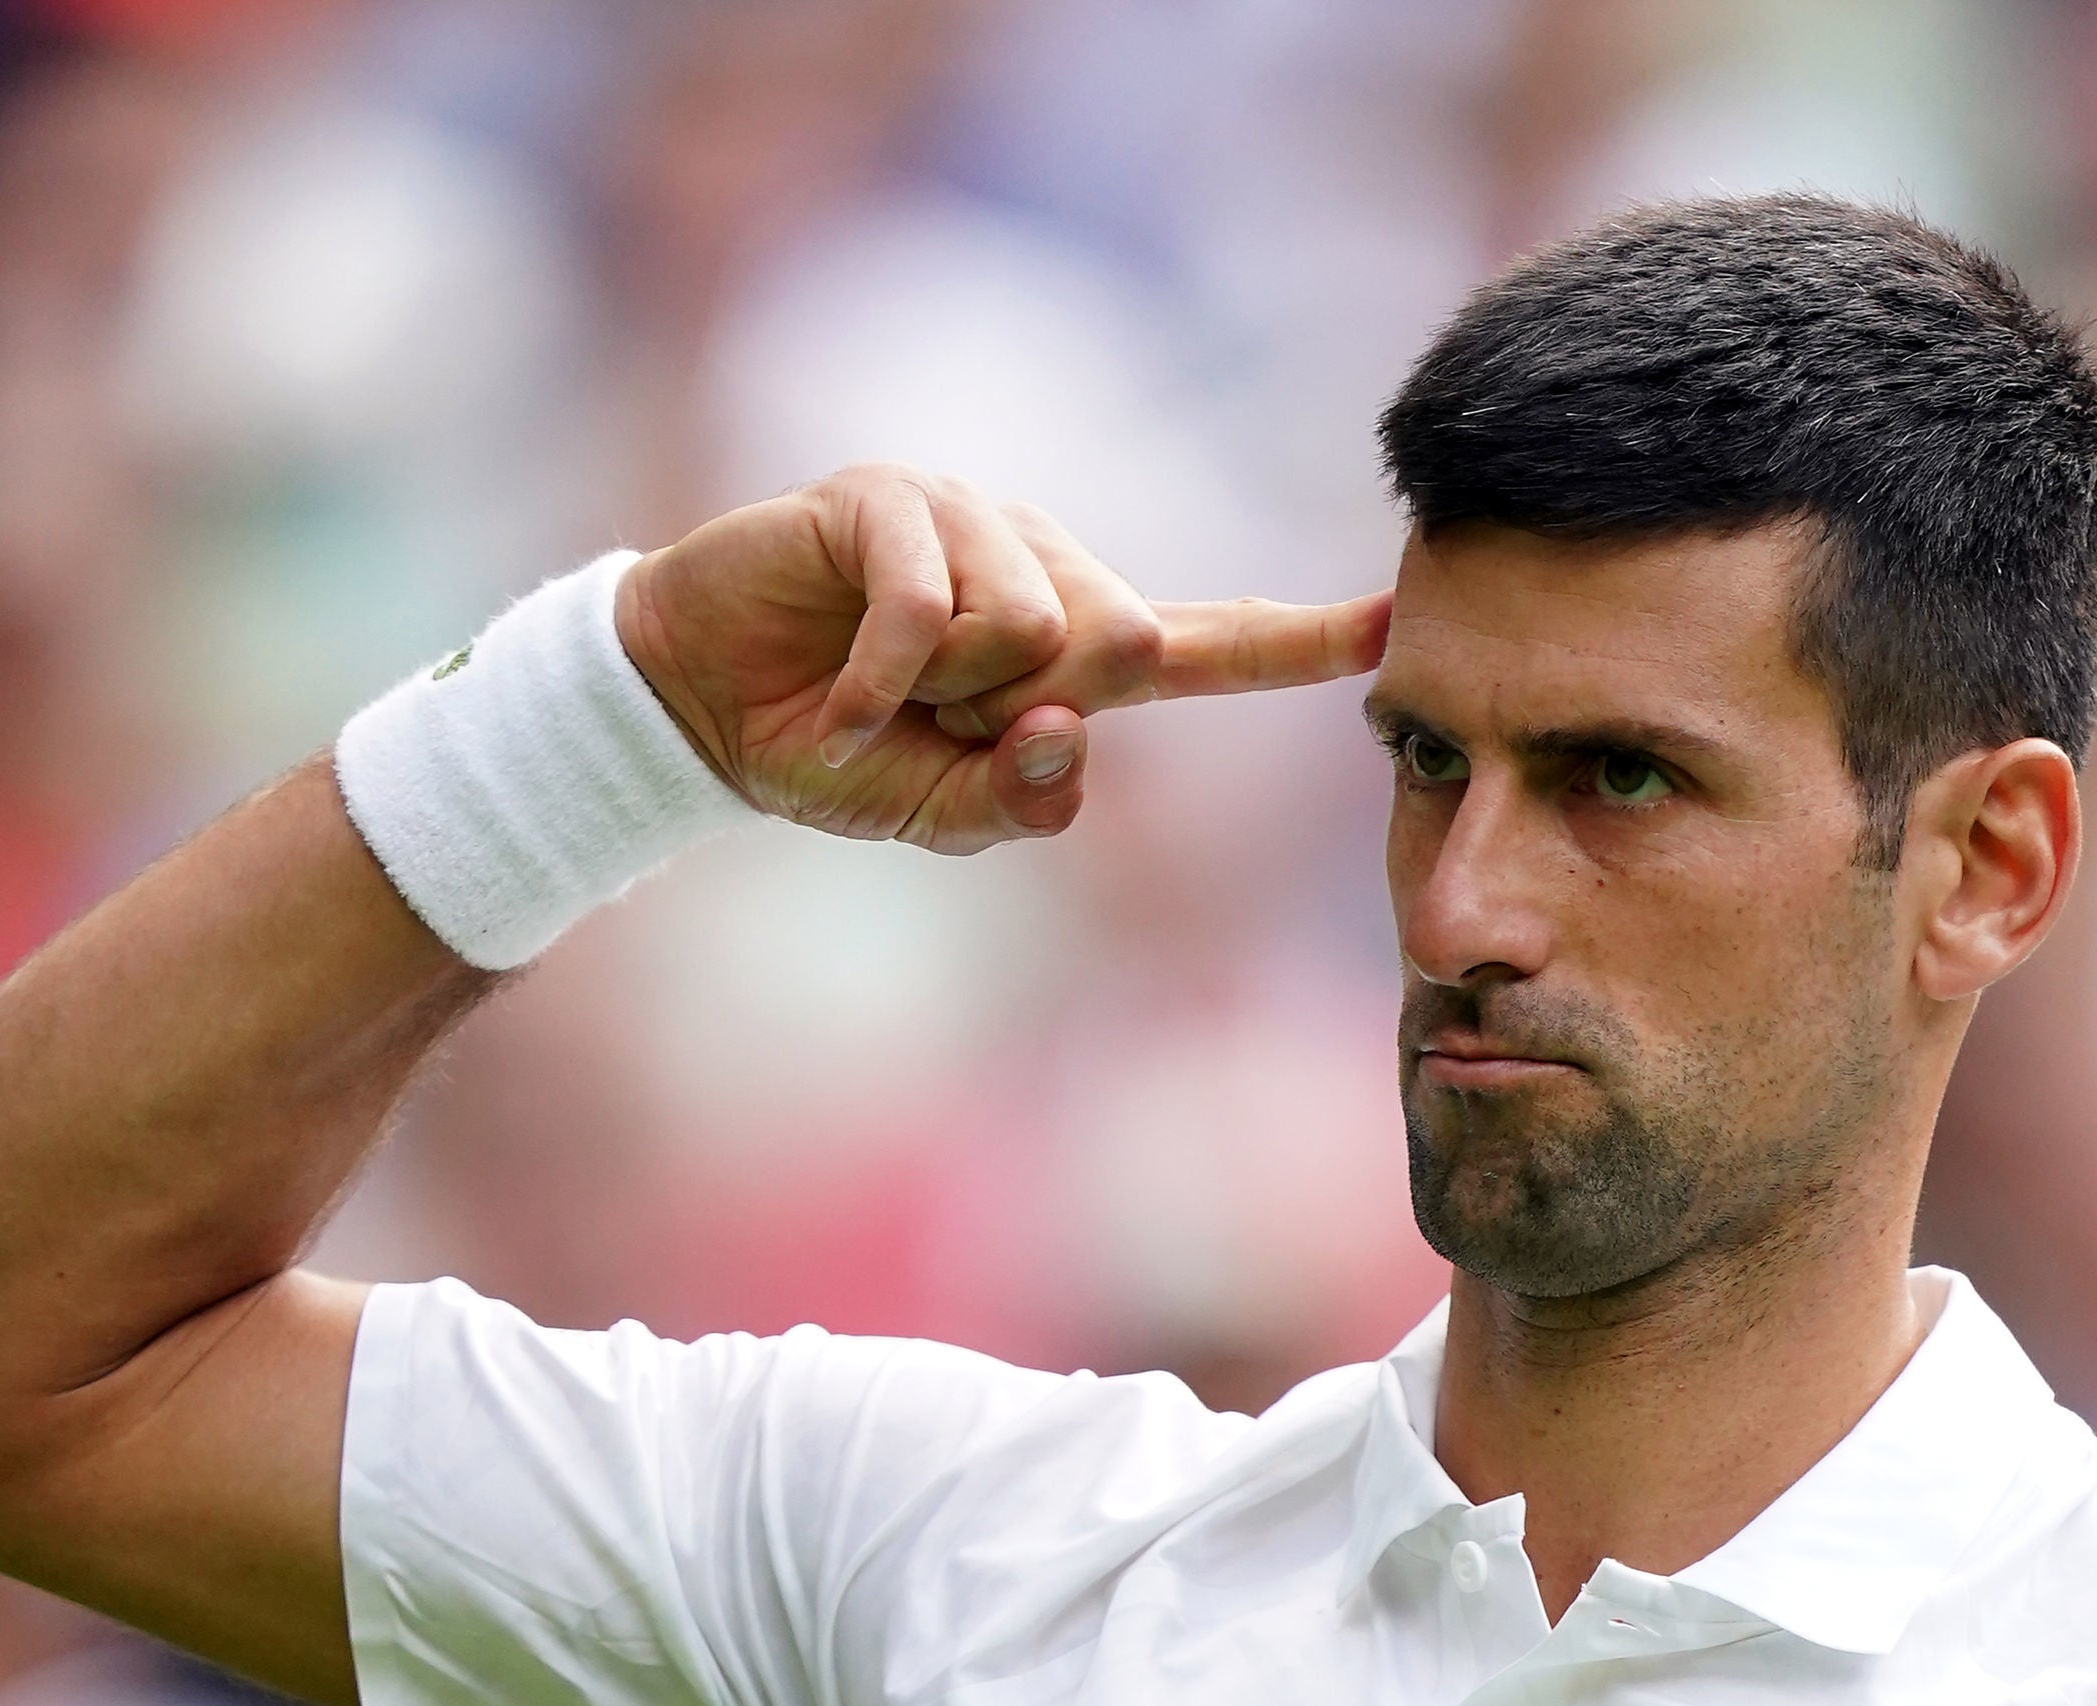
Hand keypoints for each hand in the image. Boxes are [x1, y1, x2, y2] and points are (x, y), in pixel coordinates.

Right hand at [613, 462, 1391, 854]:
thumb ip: (1019, 802)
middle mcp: (1044, 567)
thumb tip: (1070, 731)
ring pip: (1028, 625)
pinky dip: (880, 681)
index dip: (1300, 643)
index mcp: (1077, 645)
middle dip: (1016, 710)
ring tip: (880, 689)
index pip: (1208, 647)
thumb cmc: (835, 753)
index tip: (1395, 623)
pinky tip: (838, 693)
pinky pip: (933, 610)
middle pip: (1113, 644)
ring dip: (941, 692)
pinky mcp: (893, 501)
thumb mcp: (938, 814)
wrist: (701, 711)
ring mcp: (971, 521)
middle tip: (930, 721)